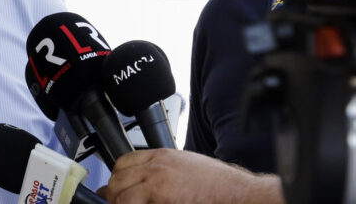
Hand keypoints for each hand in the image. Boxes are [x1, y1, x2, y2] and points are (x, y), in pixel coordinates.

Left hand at [100, 148, 283, 203]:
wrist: (241, 196)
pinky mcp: (162, 202)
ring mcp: (157, 186)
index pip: (123, 162)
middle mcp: (156, 168)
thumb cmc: (220, 184)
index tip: (118, 188)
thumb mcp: (187, 165)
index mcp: (161, 156)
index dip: (117, 177)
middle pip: (118, 179)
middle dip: (114, 194)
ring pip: (121, 196)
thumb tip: (143, 182)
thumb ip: (162, 170)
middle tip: (119, 203)